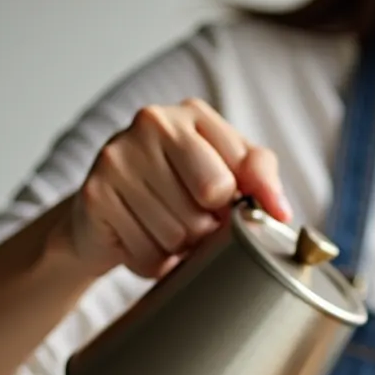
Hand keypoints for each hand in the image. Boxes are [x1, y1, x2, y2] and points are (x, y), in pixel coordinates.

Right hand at [64, 98, 291, 278]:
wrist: (106, 214)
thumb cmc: (178, 188)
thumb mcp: (228, 169)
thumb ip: (260, 176)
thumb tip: (279, 209)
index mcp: (191, 114)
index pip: (231, 179)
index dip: (239, 207)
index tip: (232, 213)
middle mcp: (151, 123)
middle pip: (207, 203)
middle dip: (207, 226)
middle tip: (194, 221)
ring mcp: (118, 156)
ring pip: (177, 232)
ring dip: (180, 247)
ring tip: (167, 231)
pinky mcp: (95, 194)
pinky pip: (146, 253)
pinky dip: (153, 261)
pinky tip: (143, 240)